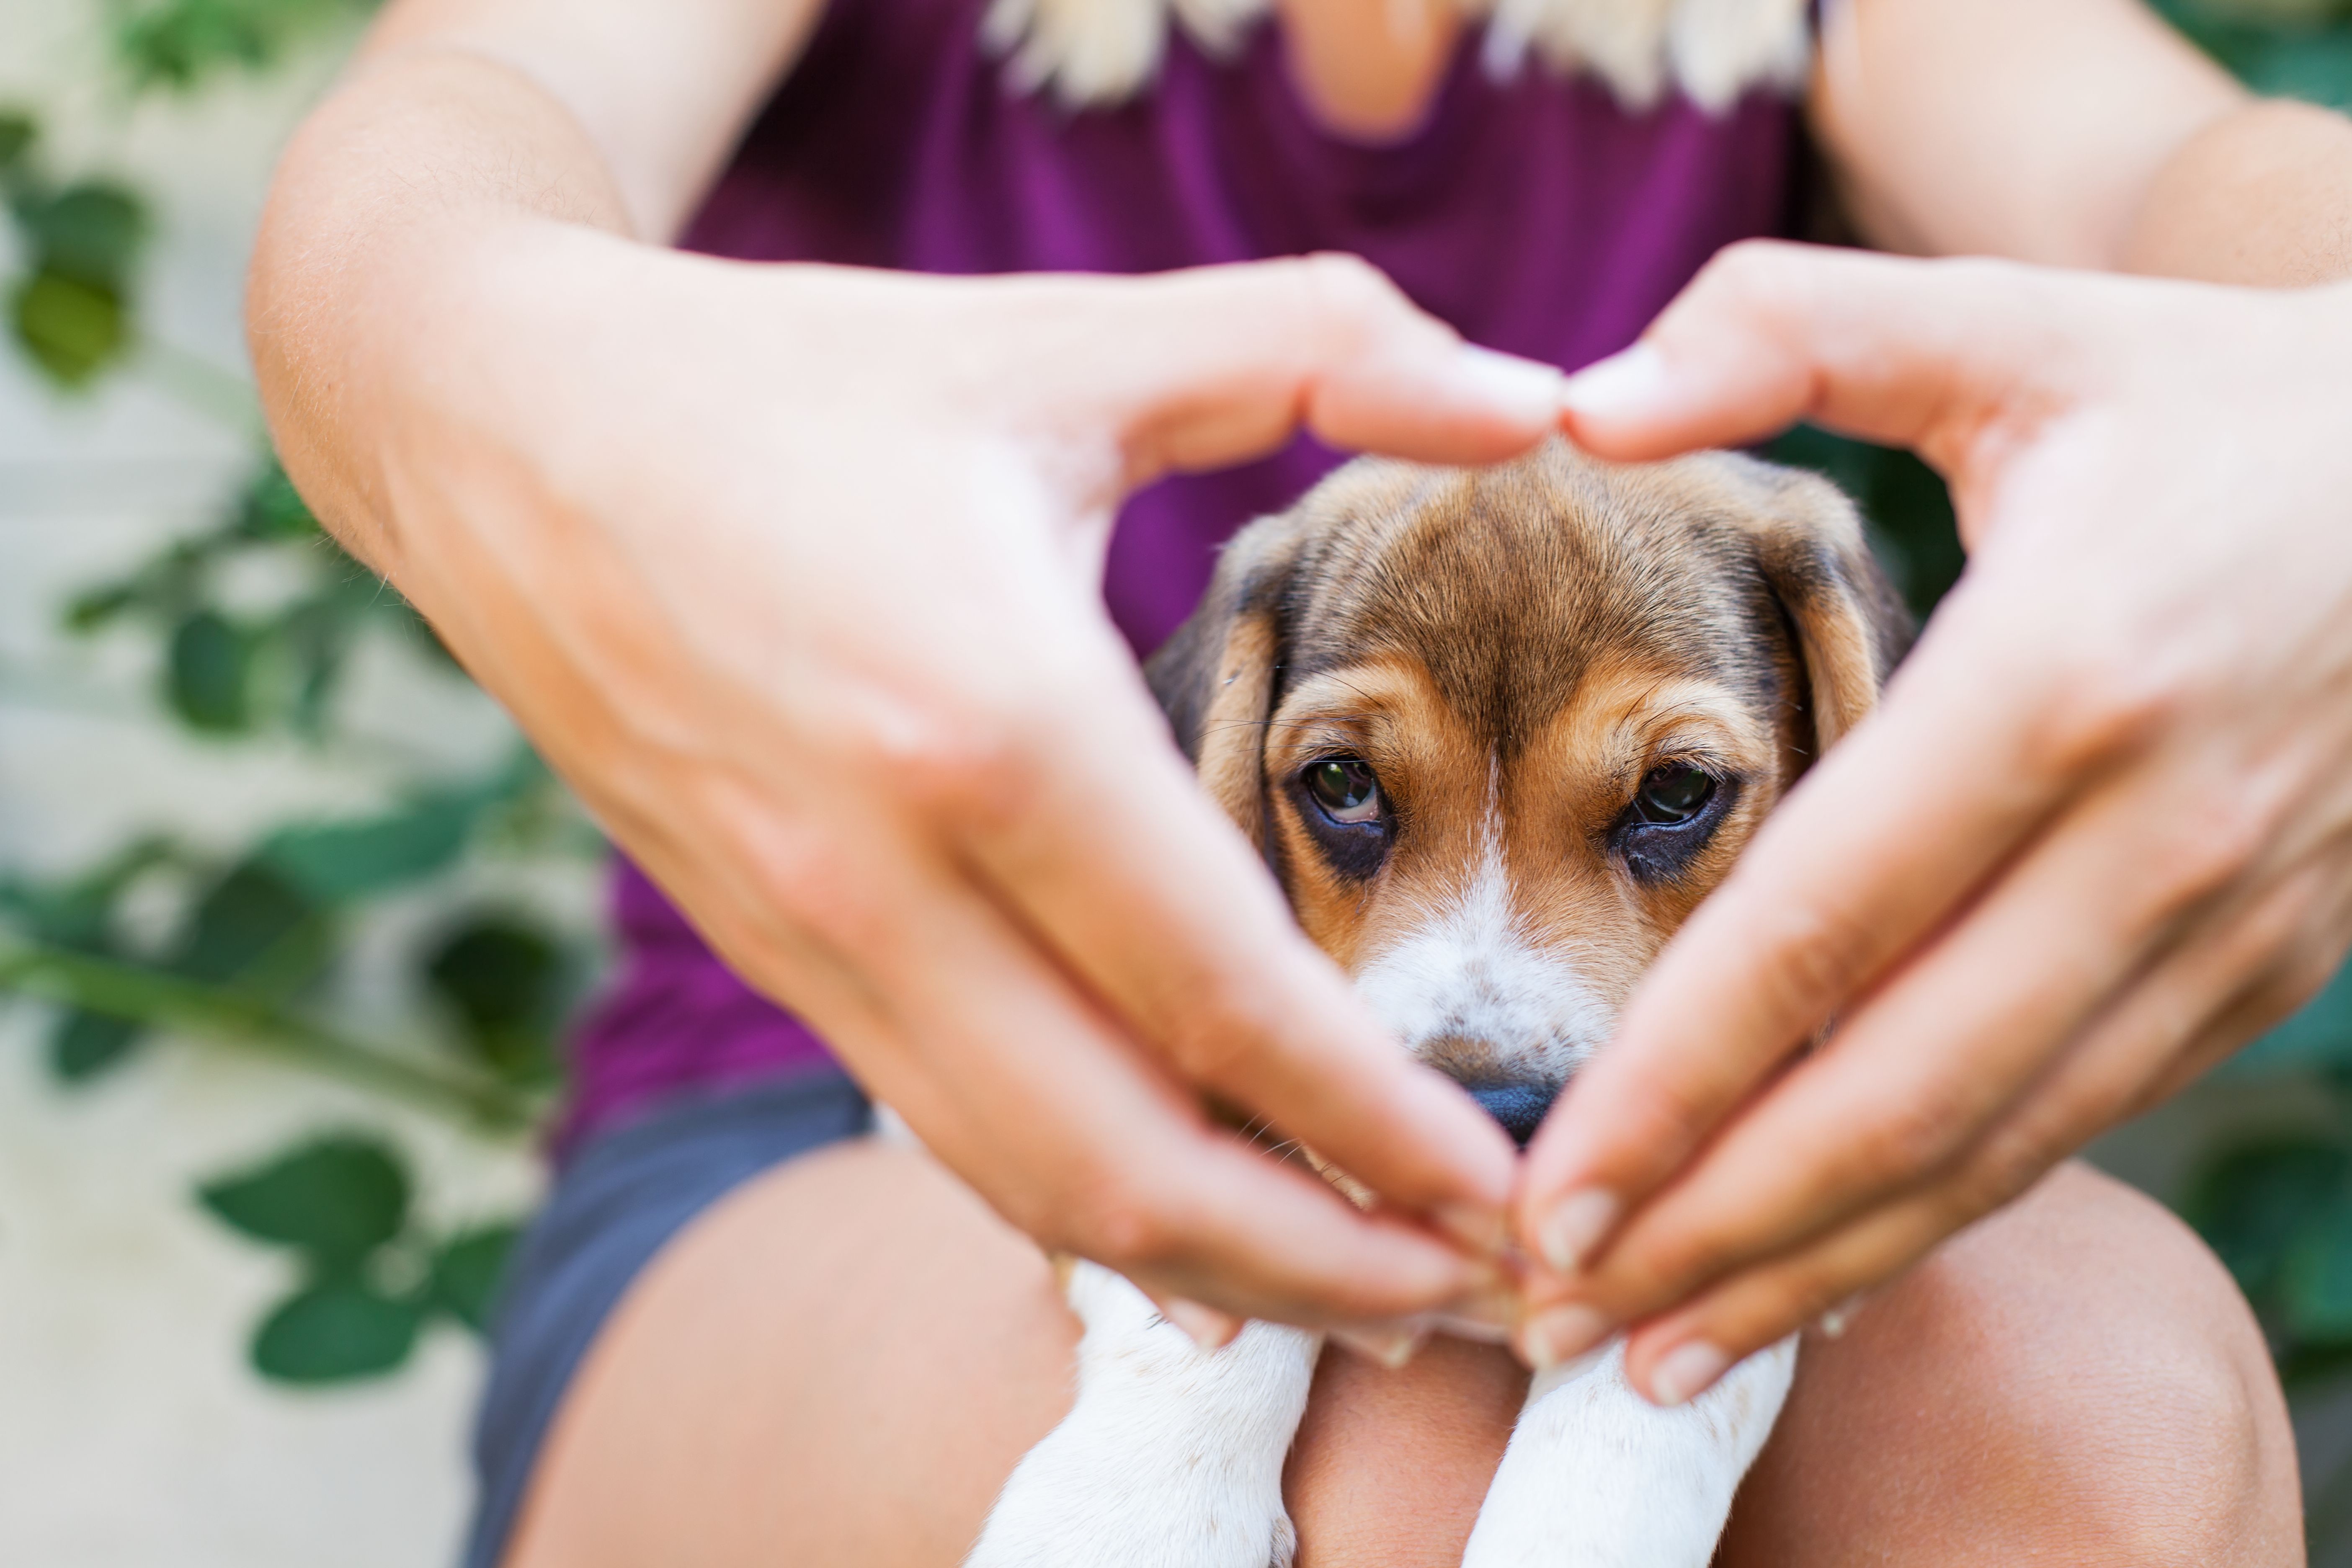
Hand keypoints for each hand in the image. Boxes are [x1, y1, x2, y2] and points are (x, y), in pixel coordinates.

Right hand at [297, 230, 1558, 1328]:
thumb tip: (1536, 390)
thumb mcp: (1065, 341)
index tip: (1512, 1190)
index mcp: (990, 719)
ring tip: (1363, 1294)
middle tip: (1476, 1292)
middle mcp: (886, 872)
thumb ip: (1319, 346)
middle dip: (1323, 1260)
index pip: (1228, 1000)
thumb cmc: (798, 381)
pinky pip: (948, 1128)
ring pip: (1032, 1181)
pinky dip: (1082, 1209)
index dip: (1387, 1127)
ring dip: (1213, 1267)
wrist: (507, 435)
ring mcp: (809, 936)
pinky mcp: (771, 959)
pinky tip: (1184, 1235)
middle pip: (1131, 1162)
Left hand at [1515, 241, 2351, 1401]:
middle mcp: (2153, 831)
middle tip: (1545, 1312)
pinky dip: (1940, 1218)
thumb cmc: (2210, 401)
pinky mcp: (2257, 970)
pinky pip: (2072, 1125)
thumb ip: (1788, 329)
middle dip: (1715, 1221)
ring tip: (1655, 1347)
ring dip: (1816, 1261)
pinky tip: (1821, 1275)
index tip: (1537, 1179)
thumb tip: (1576, 401)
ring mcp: (2225, 922)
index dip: (1672, 1075)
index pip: (1823, 926)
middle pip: (1899, 1086)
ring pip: (1993, 1146)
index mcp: (2064, 674)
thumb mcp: (2012, 319)